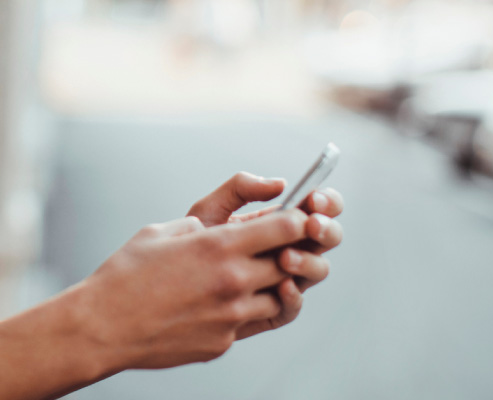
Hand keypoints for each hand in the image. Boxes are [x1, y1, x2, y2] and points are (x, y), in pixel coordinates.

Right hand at [70, 210, 308, 369]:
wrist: (102, 327)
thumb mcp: (162, 230)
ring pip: (280, 297)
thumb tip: (230, 224)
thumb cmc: (125, 275)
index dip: (299, 220)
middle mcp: (233, 281)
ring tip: (250, 276)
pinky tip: (223, 302)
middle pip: (292, 262)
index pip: (287, 227)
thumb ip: (203, 222)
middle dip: (292, 251)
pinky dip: (246, 310)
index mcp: (218, 246)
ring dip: (273, 284)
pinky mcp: (223, 343)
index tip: (298, 218)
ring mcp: (231, 317)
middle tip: (282, 245)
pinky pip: (252, 323)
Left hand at [185, 172, 345, 337]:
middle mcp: (291, 249)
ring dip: (309, 261)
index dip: (325, 201)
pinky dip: (294, 296)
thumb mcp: (210, 209)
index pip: (319, 208)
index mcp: (281, 223)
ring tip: (285, 256)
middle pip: (327, 238)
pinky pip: (293, 306)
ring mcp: (286, 279)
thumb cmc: (190, 244)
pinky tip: (283, 285)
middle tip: (309, 224)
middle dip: (325, 229)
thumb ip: (240, 188)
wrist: (165, 284)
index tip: (312, 198)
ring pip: (318, 270)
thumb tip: (280, 184)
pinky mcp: (273, 309)